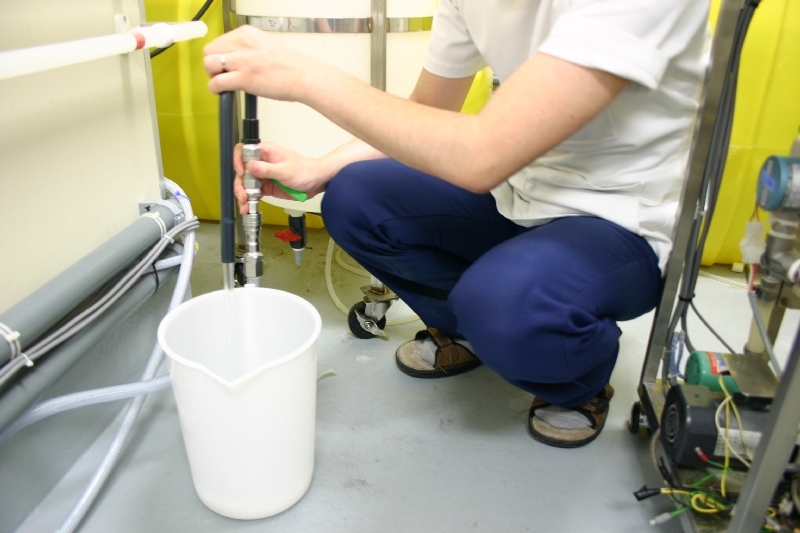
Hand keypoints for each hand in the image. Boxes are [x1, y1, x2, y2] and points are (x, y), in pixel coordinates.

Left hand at [203, 26, 327, 101]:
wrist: (304, 77)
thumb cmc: (291, 65)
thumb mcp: (266, 44)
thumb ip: (249, 48)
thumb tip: (237, 57)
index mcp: (248, 33)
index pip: (220, 40)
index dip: (220, 54)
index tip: (225, 63)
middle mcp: (242, 43)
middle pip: (209, 51)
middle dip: (212, 64)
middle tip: (221, 73)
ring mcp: (242, 61)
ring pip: (209, 65)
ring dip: (212, 75)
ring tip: (222, 82)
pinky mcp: (243, 78)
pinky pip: (216, 82)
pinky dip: (215, 89)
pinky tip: (222, 92)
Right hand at [233, 142, 332, 213]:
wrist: (316, 181)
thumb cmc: (305, 170)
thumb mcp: (286, 170)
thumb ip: (267, 169)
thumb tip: (250, 166)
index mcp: (266, 152)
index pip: (244, 151)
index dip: (238, 161)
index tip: (241, 172)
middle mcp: (262, 162)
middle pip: (242, 171)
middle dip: (240, 184)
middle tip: (243, 195)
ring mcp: (263, 175)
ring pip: (246, 184)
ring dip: (243, 195)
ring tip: (245, 206)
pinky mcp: (266, 187)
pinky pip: (254, 193)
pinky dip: (250, 200)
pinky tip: (248, 207)